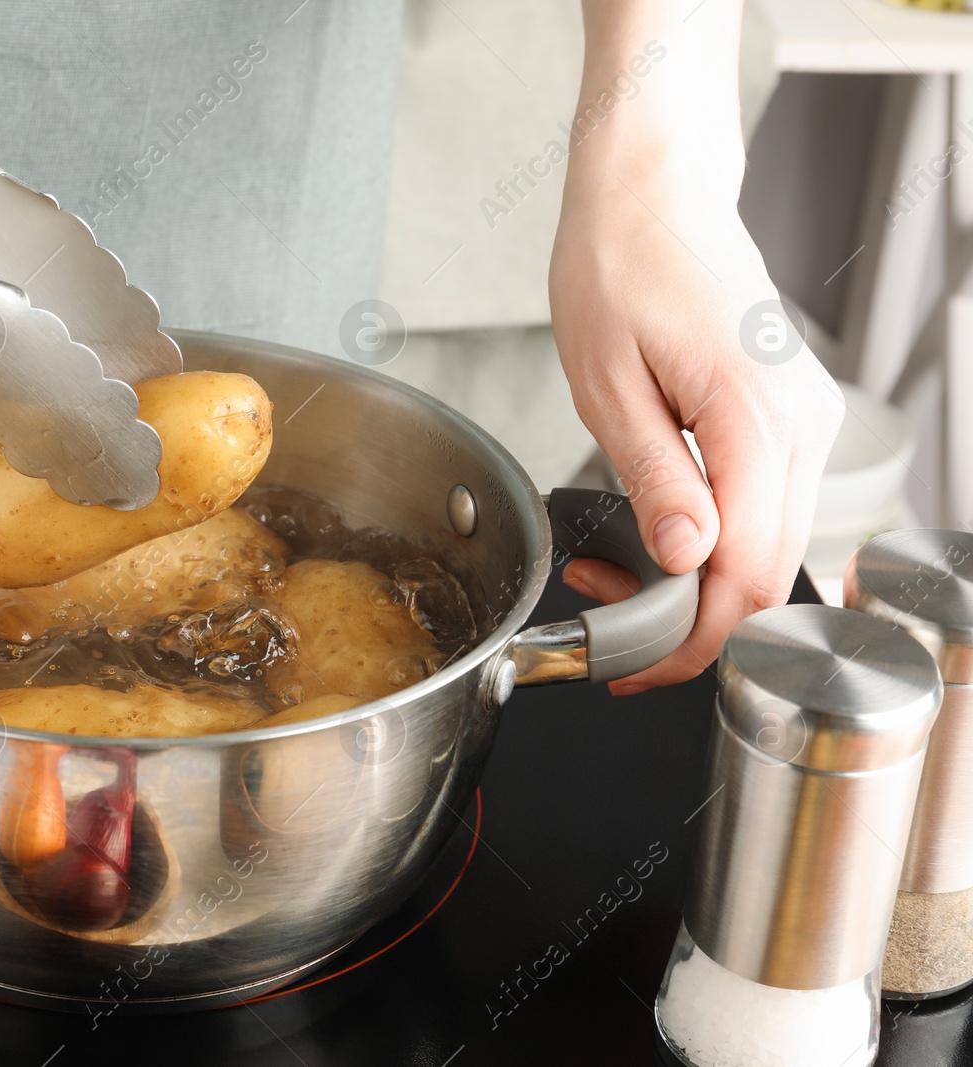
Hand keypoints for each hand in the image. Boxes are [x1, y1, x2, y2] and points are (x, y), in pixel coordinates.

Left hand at [549, 167, 842, 692]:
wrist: (653, 192)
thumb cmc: (619, 266)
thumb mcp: (608, 384)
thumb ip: (656, 478)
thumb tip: (687, 560)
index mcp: (757, 420)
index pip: (747, 574)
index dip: (694, 640)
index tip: (635, 666)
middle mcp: (803, 425)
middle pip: (768, 571)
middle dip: (690, 621)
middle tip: (607, 624)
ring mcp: (805, 419)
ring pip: (769, 543)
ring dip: (697, 580)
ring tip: (609, 570)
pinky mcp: (789, 414)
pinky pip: (765, 502)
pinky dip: (713, 536)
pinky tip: (653, 530)